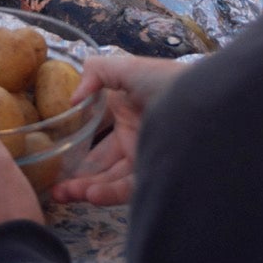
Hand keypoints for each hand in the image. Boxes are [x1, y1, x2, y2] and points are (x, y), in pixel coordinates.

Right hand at [49, 51, 186, 207]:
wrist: (208, 106)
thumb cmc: (168, 82)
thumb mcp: (129, 67)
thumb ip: (96, 72)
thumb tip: (72, 100)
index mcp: (127, 109)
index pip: (96, 130)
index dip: (75, 142)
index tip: (54, 151)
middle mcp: (135, 135)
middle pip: (100, 160)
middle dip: (76, 174)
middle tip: (54, 187)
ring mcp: (145, 157)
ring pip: (110, 178)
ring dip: (86, 187)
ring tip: (62, 194)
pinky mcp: (156, 176)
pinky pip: (127, 189)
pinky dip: (107, 193)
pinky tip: (90, 195)